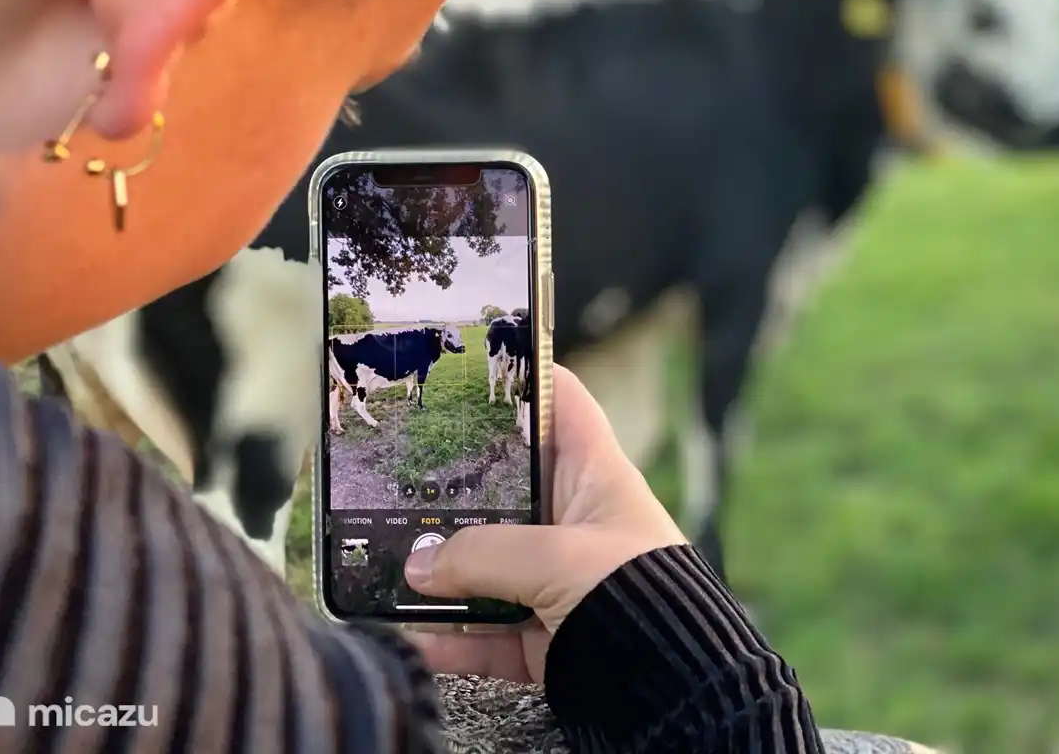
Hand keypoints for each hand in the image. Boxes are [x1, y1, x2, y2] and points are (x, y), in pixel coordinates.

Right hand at [403, 364, 684, 682]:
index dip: (525, 377)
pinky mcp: (545, 637)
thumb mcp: (558, 560)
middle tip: (395, 477)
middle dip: (451, 489)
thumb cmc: (639, 600)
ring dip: (437, 570)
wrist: (676, 693)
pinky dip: (446, 636)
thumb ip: (483, 555)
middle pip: (504, 489)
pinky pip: (484, 631)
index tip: (471, 365)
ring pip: (485, 564)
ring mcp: (558, 581)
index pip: (563, 404)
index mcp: (596, 477)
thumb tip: (417, 565)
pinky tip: (406, 632)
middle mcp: (576, 522)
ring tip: (383, 562)